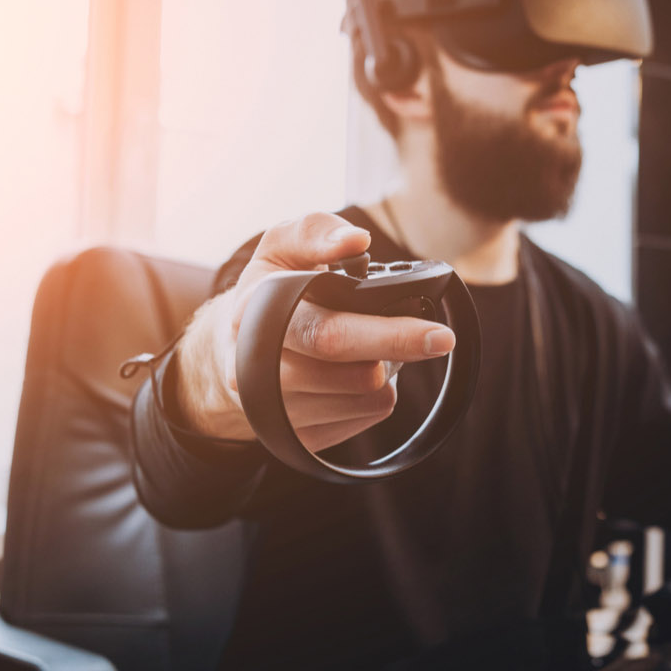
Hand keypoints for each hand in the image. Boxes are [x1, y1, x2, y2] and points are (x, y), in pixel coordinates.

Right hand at [173, 212, 455, 450]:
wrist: (231, 347)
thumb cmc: (269, 288)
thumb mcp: (282, 246)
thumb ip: (317, 232)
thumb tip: (356, 241)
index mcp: (257, 317)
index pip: (330, 335)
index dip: (389, 335)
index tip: (439, 336)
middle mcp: (258, 372)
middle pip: (356, 375)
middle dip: (400, 353)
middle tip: (430, 337)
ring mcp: (275, 412)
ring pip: (368, 400)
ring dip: (385, 372)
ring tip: (368, 346)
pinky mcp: (296, 439)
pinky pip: (364, 418)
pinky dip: (373, 395)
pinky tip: (355, 372)